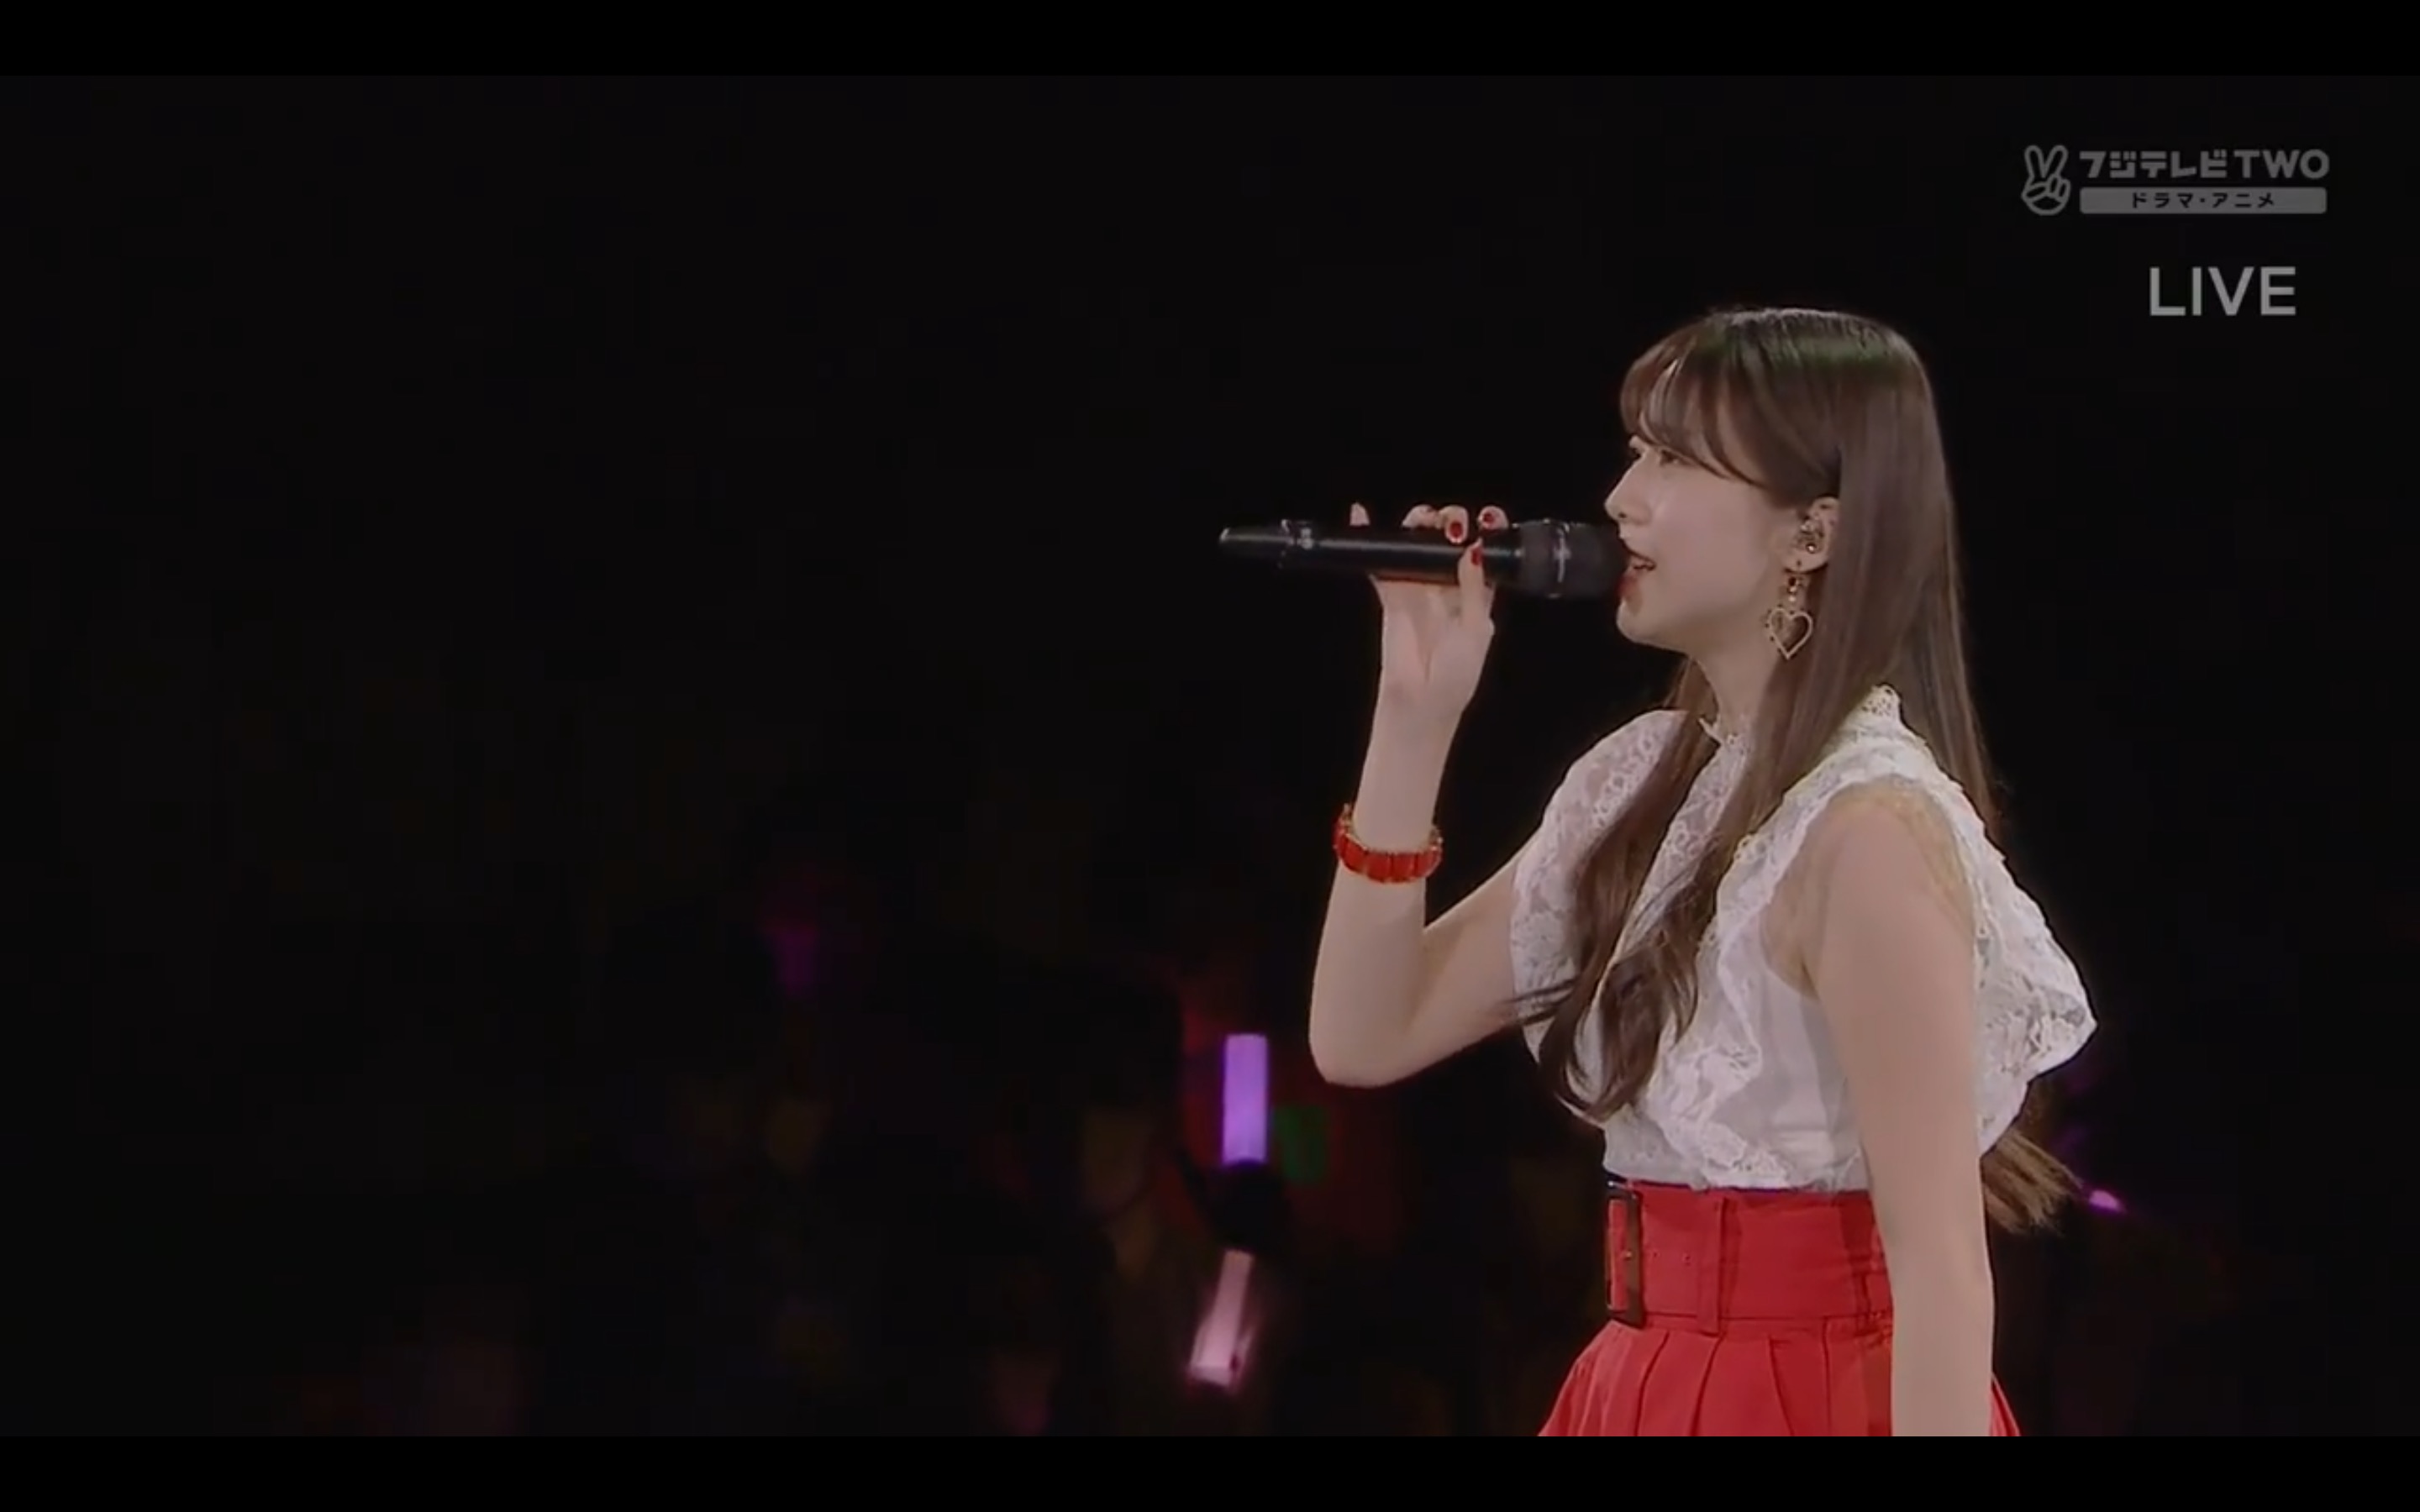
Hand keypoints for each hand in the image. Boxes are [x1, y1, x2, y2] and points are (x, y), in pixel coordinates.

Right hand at [1354, 502, 1504, 731]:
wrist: (1422, 702)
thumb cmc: (1458, 674)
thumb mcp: (1477, 628)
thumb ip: (1475, 588)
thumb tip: (1474, 549)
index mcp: (1478, 594)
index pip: (1484, 552)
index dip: (1487, 529)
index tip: (1488, 516)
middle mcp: (1449, 587)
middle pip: (1448, 540)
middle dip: (1450, 521)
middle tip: (1450, 524)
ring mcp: (1419, 589)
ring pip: (1416, 545)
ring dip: (1418, 524)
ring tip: (1422, 520)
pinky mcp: (1392, 596)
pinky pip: (1382, 563)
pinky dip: (1372, 541)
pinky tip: (1363, 517)